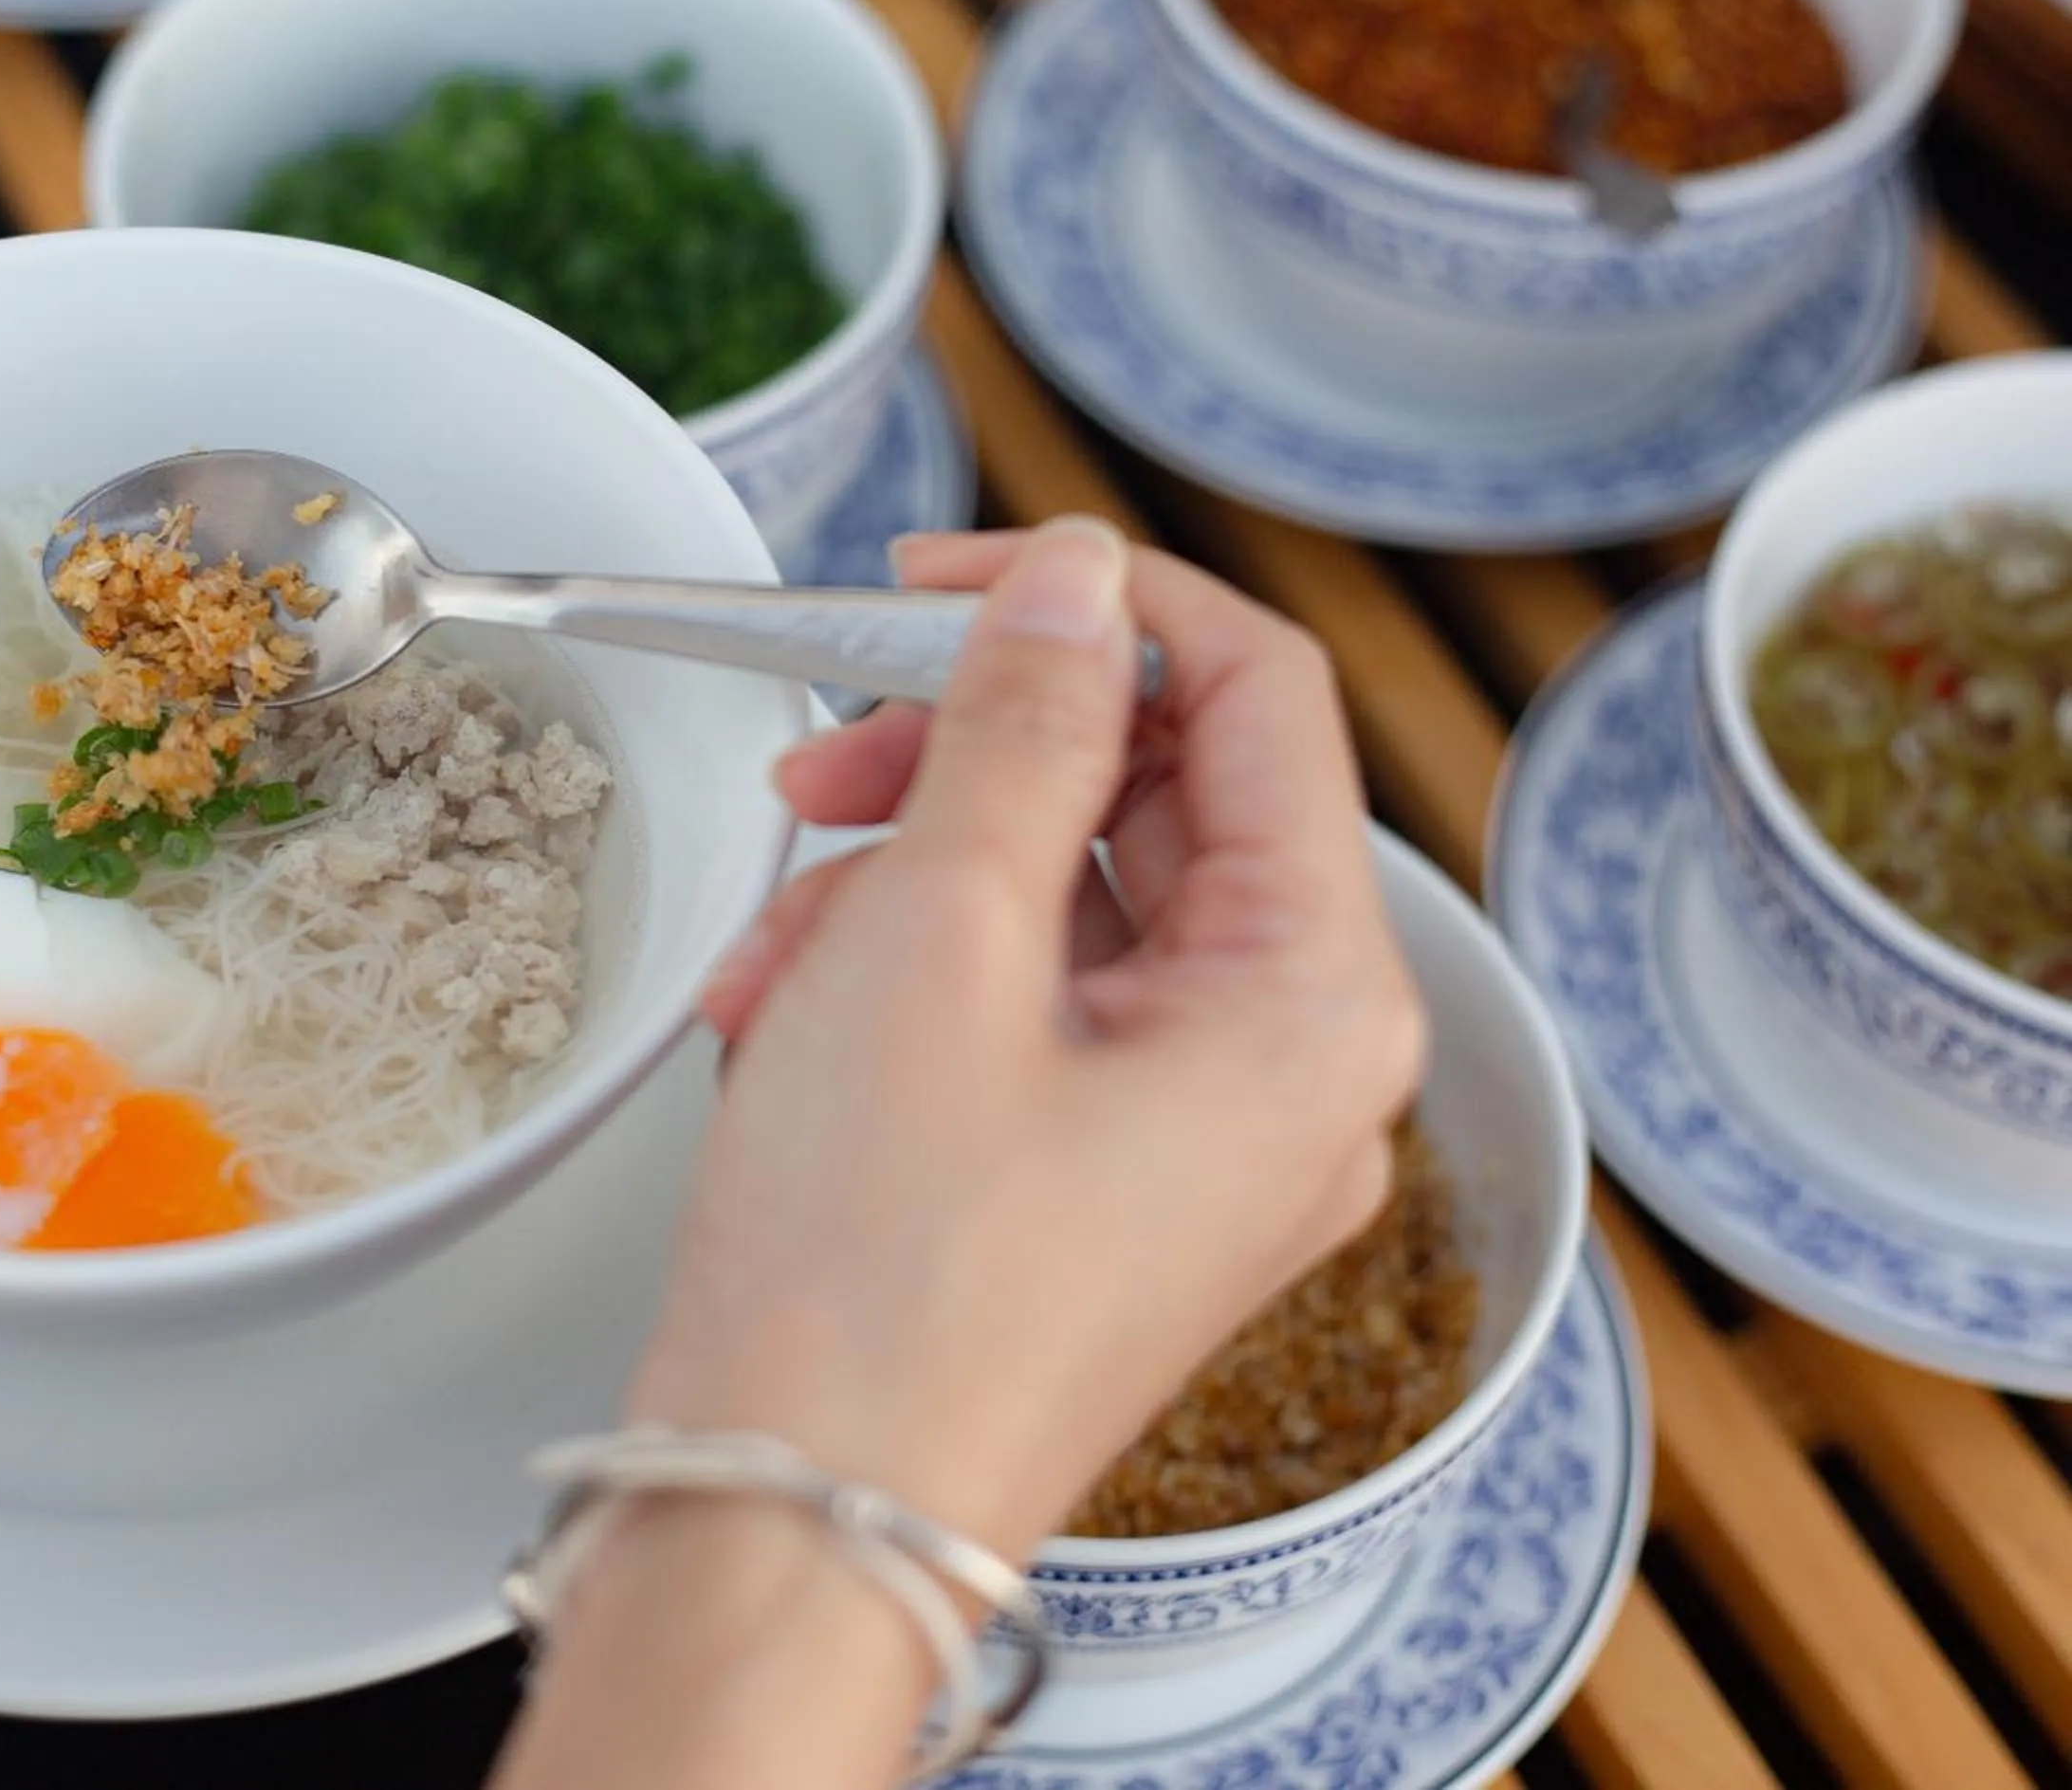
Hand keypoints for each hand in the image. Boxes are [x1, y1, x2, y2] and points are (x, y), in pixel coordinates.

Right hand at [631, 521, 1424, 1553]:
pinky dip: (906, 983)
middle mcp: (1293, 1070)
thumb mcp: (941, 938)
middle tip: (829, 753)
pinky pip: (1029, 1012)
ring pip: (1071, 906)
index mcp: (1317, 1000)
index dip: (1097, 603)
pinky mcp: (1108, 1181)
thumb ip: (1020, 726)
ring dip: (909, 883)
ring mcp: (1203, 1136)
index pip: (1256, 697)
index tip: (949, 574)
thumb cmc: (879, 1274)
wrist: (792, 1520)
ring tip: (778, 949)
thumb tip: (1075, 579)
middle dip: (970, 764)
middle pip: (1155, 803)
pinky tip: (786, 1022)